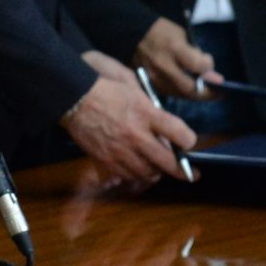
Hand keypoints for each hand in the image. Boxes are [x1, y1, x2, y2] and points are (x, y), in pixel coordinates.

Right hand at [61, 71, 194, 186]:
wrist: (75, 98)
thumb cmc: (106, 89)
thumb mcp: (135, 90)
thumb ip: (152, 110)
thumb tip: (165, 129)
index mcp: (146, 113)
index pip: (179, 134)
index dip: (189, 141)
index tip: (189, 143)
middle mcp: (136, 135)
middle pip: (168, 162)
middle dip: (182, 170)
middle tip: (191, 174)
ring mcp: (121, 150)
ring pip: (149, 173)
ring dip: (158, 172)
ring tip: (161, 169)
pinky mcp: (106, 160)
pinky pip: (128, 176)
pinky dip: (137, 174)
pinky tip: (140, 168)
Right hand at [132, 18, 222, 100]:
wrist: (133, 34)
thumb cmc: (163, 31)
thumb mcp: (183, 35)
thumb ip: (196, 54)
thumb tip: (211, 74)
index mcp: (174, 48)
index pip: (198, 66)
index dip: (209, 70)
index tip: (215, 70)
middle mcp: (164, 66)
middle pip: (190, 88)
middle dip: (208, 93)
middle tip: (220, 94)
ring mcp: (155, 78)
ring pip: (180, 94)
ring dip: (196, 95)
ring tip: (207, 94)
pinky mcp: (149, 84)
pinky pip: (170, 93)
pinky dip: (182, 93)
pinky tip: (191, 91)